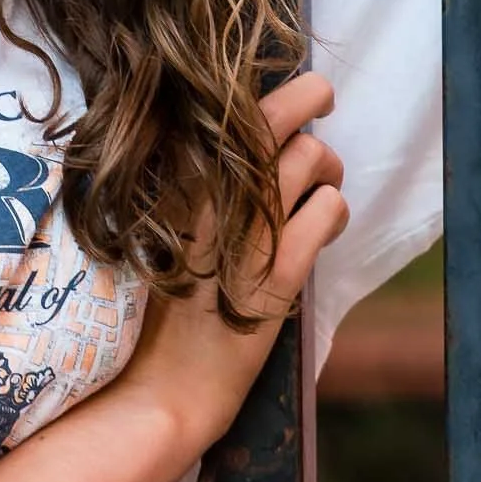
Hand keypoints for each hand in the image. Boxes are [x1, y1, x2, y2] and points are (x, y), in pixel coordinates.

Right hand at [123, 71, 348, 457]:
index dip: (261, 92)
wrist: (156, 389)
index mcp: (171, 185)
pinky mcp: (279, 271)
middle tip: (322, 96)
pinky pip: (328, 212)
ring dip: (326, 165)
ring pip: (310, 158)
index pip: (223, 113)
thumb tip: (215, 152)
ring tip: (323, 182)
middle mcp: (207, 197)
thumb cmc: (146, 319)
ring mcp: (245, 232)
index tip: (280, 94)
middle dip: (308, 95)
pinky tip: (327, 225)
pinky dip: (334, 212)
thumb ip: (177, 193)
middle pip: (272, 117)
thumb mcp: (147, 240)